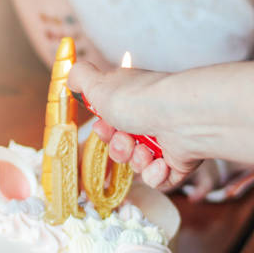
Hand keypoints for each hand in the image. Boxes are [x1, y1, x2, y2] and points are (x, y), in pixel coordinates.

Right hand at [68, 62, 202, 190]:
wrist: (182, 118)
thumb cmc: (140, 100)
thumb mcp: (99, 84)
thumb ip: (80, 77)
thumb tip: (71, 73)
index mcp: (133, 102)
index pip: (112, 123)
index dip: (104, 131)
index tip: (104, 128)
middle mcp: (150, 120)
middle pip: (123, 147)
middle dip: (119, 149)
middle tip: (127, 141)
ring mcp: (167, 142)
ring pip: (138, 165)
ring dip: (138, 161)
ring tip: (147, 151)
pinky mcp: (180, 162)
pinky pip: (158, 179)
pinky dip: (156, 175)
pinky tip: (161, 164)